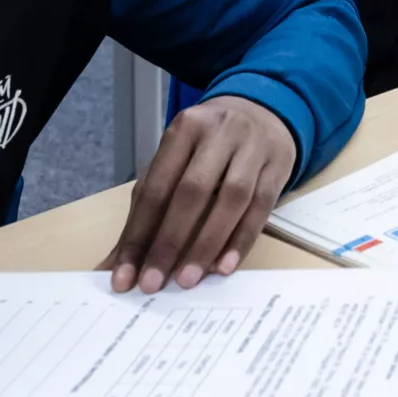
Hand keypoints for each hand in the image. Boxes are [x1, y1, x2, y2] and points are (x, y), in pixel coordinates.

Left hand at [100, 96, 297, 293]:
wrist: (264, 112)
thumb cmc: (210, 145)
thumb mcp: (178, 161)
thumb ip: (150, 206)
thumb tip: (118, 261)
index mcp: (183, 129)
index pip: (156, 187)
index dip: (138, 234)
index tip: (124, 275)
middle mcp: (218, 133)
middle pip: (191, 192)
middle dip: (169, 242)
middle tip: (152, 283)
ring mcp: (253, 147)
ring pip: (231, 199)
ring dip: (206, 244)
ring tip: (187, 280)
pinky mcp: (279, 166)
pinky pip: (261, 207)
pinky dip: (241, 240)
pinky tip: (225, 267)